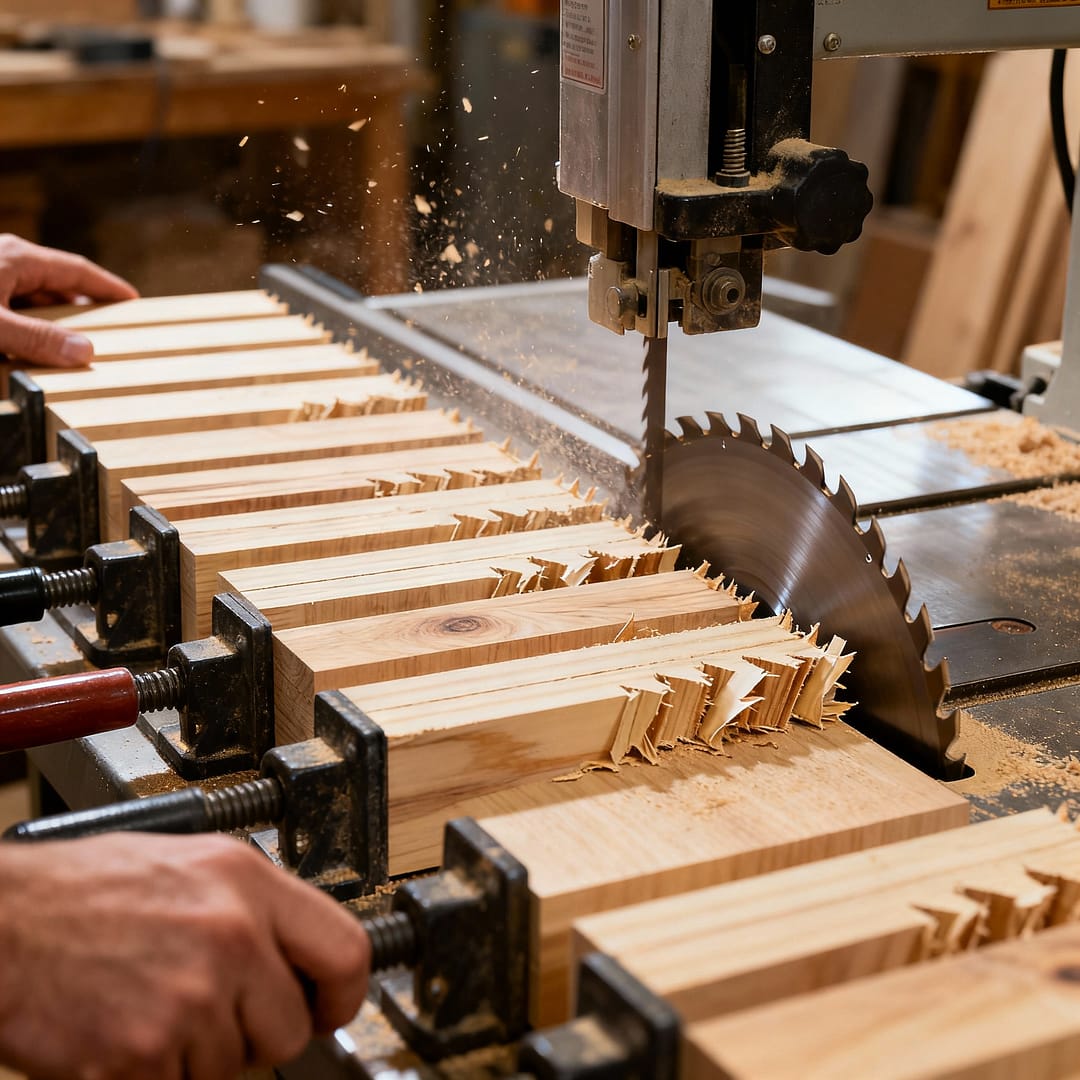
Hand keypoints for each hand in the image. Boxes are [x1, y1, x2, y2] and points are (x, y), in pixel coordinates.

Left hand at [0, 234, 137, 367]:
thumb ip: (36, 338)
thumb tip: (86, 351)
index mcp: (17, 257)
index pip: (77, 270)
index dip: (108, 287)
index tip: (132, 301)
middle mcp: (5, 259)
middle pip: (57, 284)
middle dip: (83, 308)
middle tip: (107, 329)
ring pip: (33, 297)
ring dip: (52, 320)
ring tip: (71, 344)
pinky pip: (12, 306)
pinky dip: (28, 324)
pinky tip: (29, 345)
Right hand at [0, 832, 369, 1079]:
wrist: (3, 923)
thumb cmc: (82, 890)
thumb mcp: (190, 865)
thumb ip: (251, 908)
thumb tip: (294, 954)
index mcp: (246, 882)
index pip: (347, 951)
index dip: (341, 994)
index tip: (326, 1009)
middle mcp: (230, 935)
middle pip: (289, 1028)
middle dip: (254, 1035)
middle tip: (209, 1014)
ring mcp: (190, 997)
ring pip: (232, 1067)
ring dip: (197, 1056)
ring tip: (152, 1007)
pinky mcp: (145, 1053)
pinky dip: (154, 1075)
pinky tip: (124, 1030)